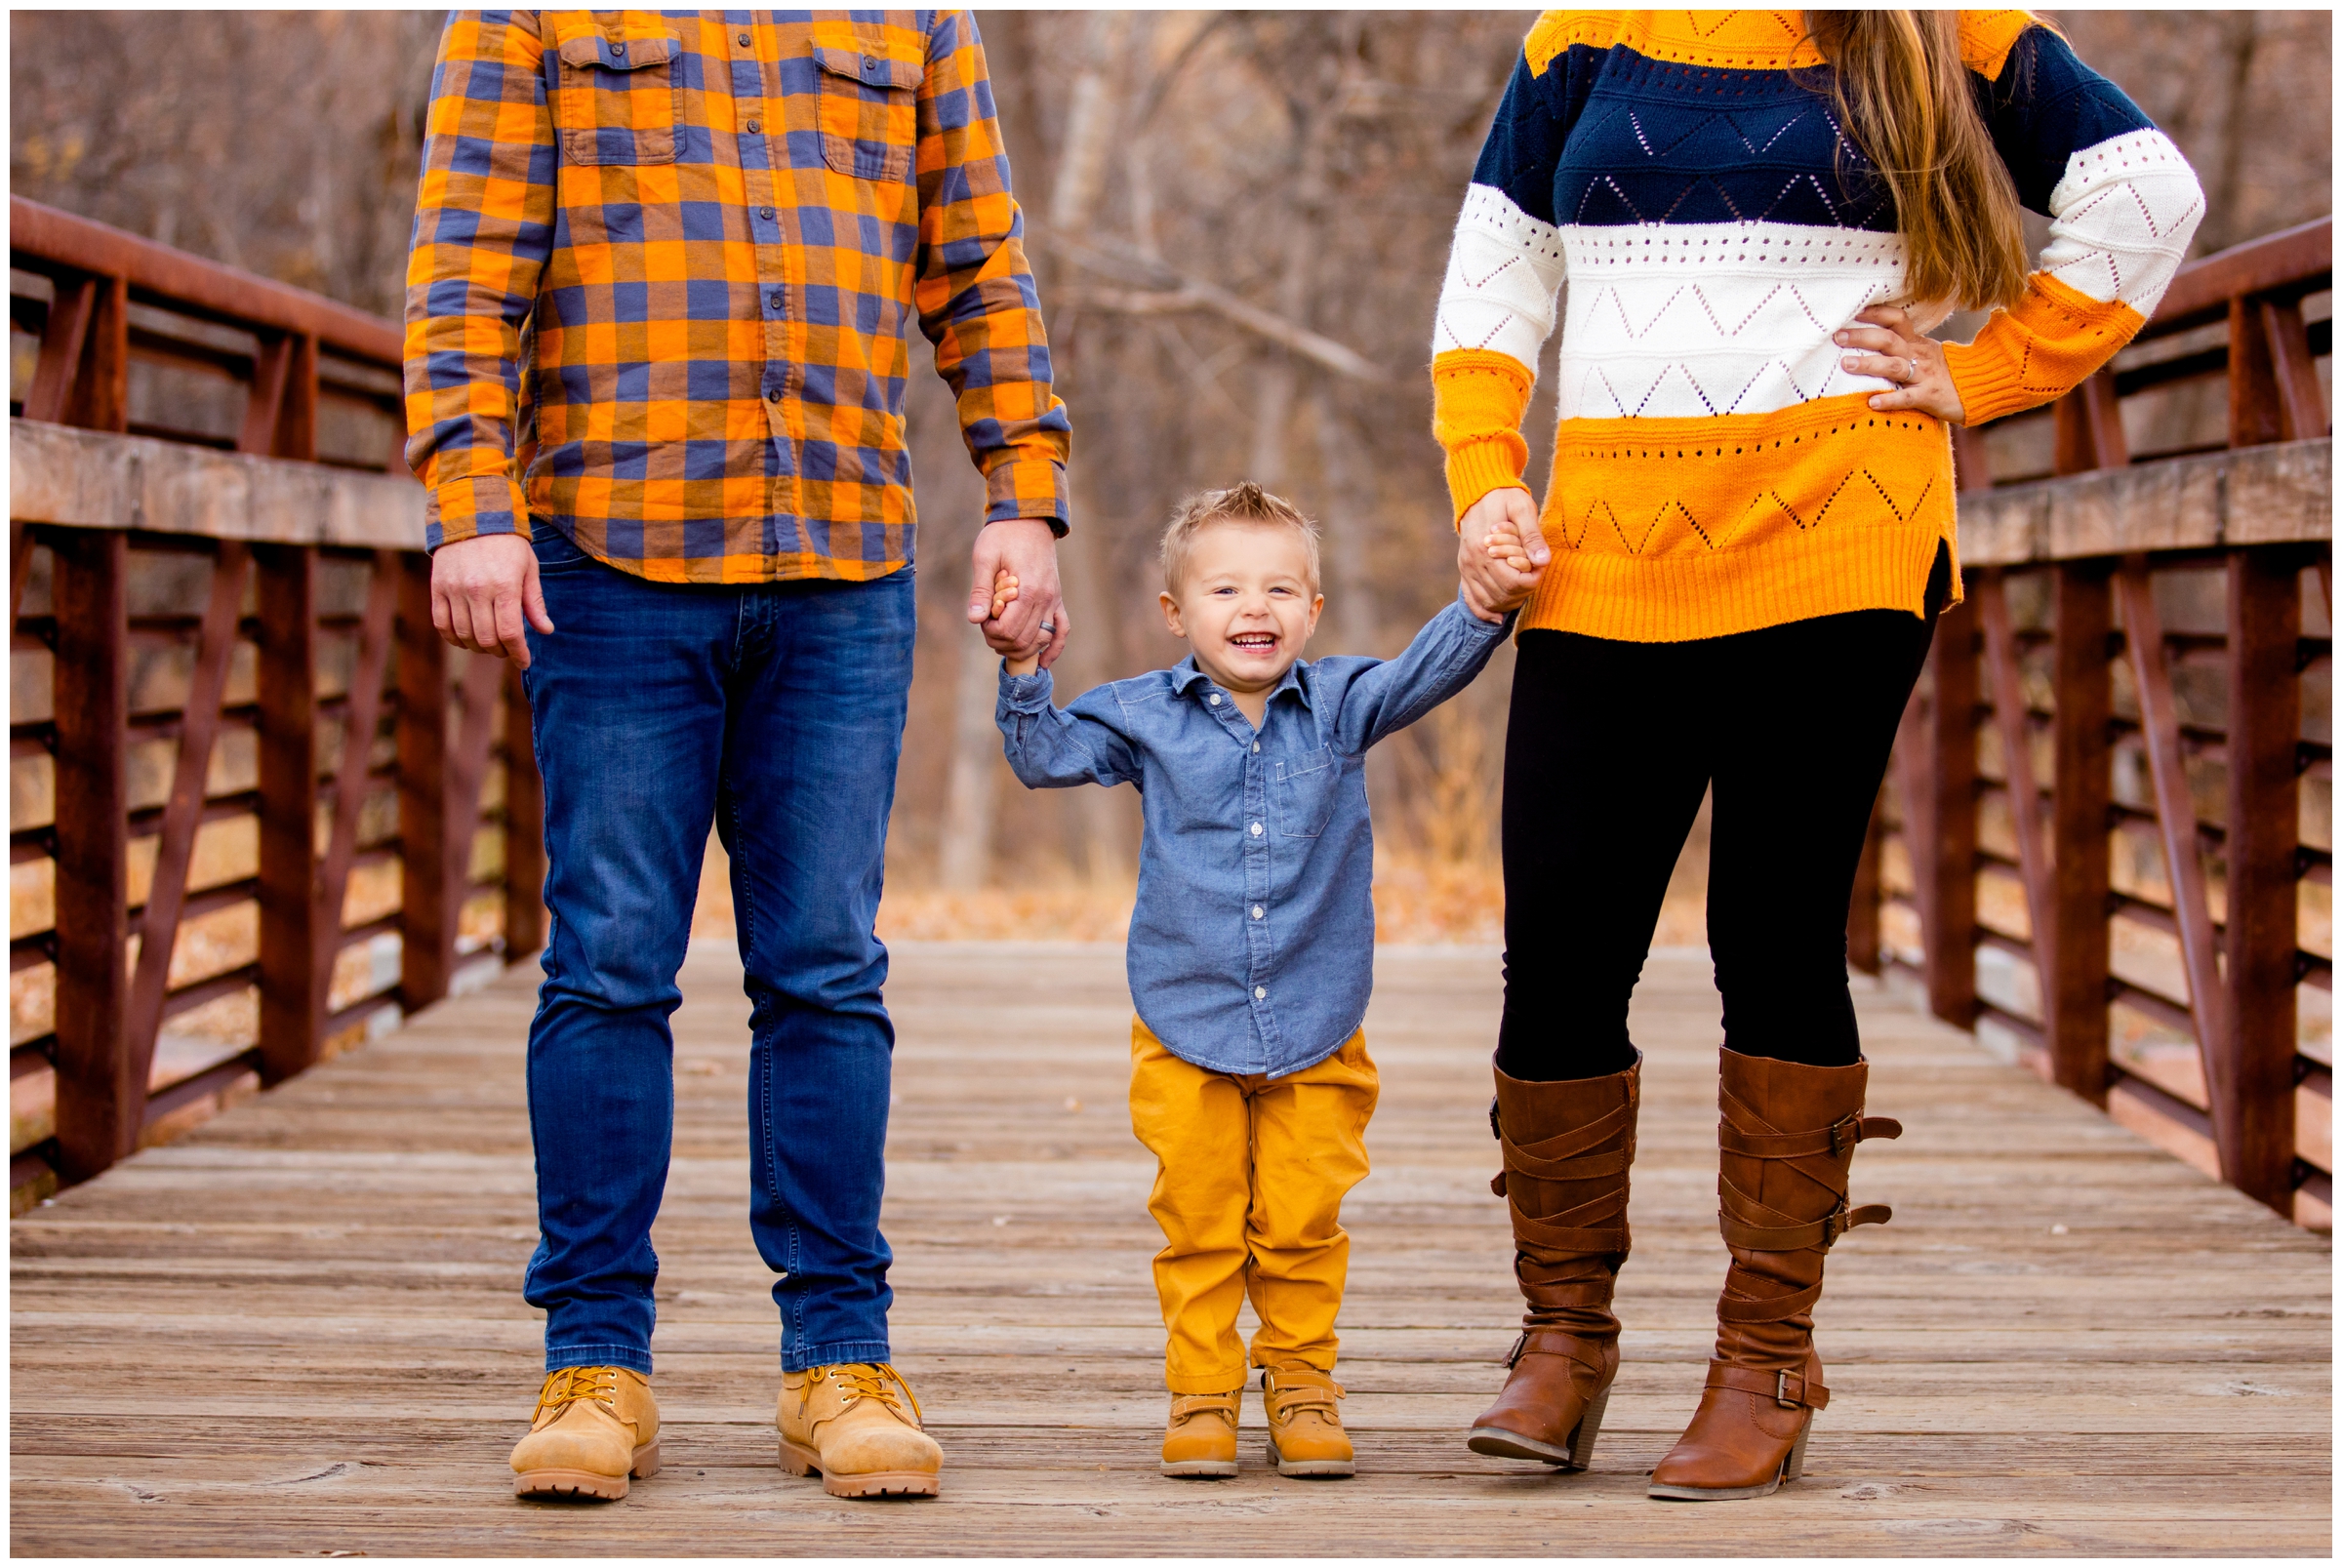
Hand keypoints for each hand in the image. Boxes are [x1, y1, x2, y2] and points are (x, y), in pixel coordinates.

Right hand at [430, 532, 552, 668]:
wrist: (471, 515)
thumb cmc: (507, 544)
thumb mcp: (529, 568)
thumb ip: (535, 602)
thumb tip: (546, 631)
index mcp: (505, 585)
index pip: (510, 633)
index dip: (518, 653)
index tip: (524, 661)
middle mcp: (477, 589)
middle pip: (487, 639)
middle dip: (500, 652)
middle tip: (508, 650)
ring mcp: (454, 589)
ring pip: (464, 635)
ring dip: (478, 647)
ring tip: (489, 644)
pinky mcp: (437, 587)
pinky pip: (442, 624)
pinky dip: (454, 638)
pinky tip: (466, 638)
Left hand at [967, 518, 1067, 670]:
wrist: (1029, 519)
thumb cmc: (1003, 535)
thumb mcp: (985, 557)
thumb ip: (981, 590)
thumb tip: (974, 619)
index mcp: (1028, 590)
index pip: (1009, 630)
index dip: (991, 632)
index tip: (982, 620)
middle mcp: (1045, 599)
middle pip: (1024, 640)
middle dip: (1001, 642)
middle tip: (988, 628)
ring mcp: (1054, 600)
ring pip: (1040, 640)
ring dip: (1020, 648)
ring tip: (1003, 639)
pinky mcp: (1057, 599)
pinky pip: (1062, 630)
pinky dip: (1053, 649)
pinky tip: (1043, 663)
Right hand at [1456, 486, 1545, 622]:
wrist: (1477, 490)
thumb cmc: (1504, 497)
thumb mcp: (1522, 508)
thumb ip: (1532, 535)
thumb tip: (1542, 560)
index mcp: (1486, 549)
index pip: (1515, 583)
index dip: (1533, 580)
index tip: (1540, 565)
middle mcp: (1473, 563)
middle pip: (1503, 596)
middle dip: (1524, 591)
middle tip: (1534, 574)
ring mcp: (1466, 567)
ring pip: (1489, 601)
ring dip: (1509, 602)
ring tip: (1523, 588)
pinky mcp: (1464, 568)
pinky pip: (1471, 599)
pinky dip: (1484, 611)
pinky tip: (1497, 618)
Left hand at [1837, 304, 1966, 423]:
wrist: (1980, 388)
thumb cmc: (1945, 373)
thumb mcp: (1924, 353)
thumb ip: (1901, 347)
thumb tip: (1866, 341)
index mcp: (1915, 342)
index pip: (1895, 319)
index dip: (1874, 313)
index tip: (1852, 311)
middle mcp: (1917, 355)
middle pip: (1888, 340)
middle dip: (1861, 337)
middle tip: (1838, 337)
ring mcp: (1923, 375)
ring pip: (1894, 366)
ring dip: (1869, 364)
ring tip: (1846, 364)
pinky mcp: (1929, 396)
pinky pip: (1907, 397)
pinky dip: (1889, 400)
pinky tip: (1872, 402)